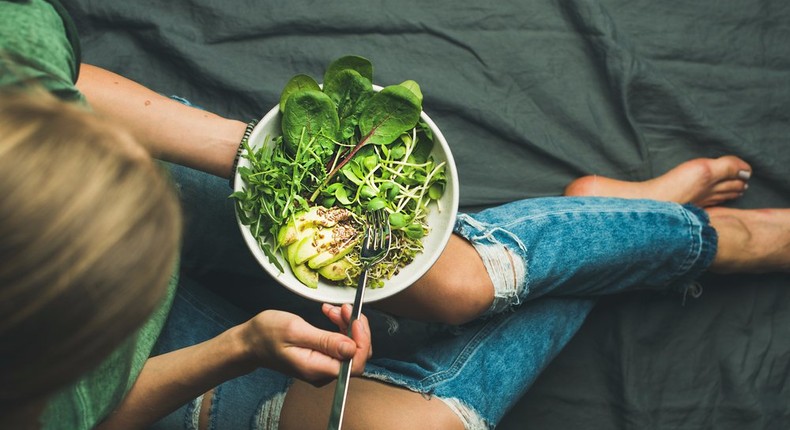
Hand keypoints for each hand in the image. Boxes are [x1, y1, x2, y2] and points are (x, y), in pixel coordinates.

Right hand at [239, 305, 371, 384]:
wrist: (250, 342)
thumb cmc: (266, 334)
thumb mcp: (295, 330)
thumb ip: (324, 341)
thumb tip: (351, 348)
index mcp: (316, 368)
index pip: (355, 363)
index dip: (362, 341)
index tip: (355, 319)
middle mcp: (322, 372)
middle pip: (356, 355)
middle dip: (355, 329)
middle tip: (344, 308)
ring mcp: (322, 367)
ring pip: (350, 347)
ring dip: (347, 325)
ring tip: (333, 309)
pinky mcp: (321, 359)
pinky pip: (340, 345)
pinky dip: (340, 327)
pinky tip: (331, 315)